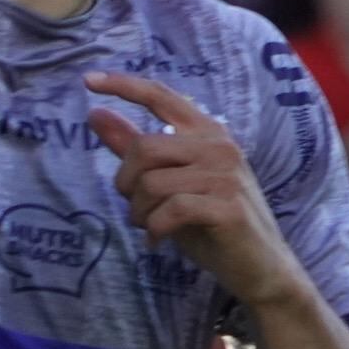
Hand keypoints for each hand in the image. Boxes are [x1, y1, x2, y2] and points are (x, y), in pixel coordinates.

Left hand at [87, 71, 300, 306]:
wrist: (260, 267)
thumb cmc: (211, 224)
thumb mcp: (169, 183)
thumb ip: (135, 148)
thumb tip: (95, 114)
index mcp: (207, 132)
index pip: (161, 96)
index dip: (124, 86)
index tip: (88, 81)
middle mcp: (219, 145)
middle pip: (144, 148)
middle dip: (125, 184)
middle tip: (135, 209)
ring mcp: (226, 175)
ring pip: (152, 183)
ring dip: (139, 213)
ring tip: (150, 228)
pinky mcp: (227, 207)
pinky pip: (170, 210)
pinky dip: (155, 230)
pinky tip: (159, 240)